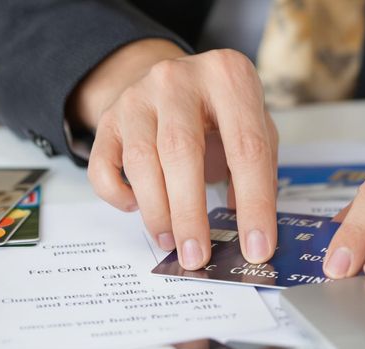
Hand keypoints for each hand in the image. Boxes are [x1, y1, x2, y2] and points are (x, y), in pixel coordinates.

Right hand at [71, 40, 278, 269]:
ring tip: (171, 242)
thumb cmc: (221, 112)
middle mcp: (179, 79)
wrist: (174, 80)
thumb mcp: (255, 127)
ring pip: (139, 160)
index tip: (256, 249)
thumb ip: (261, 173)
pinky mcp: (108, 118)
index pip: (246, 148)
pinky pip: (102, 165)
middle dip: (189, 213)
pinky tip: (137, 208)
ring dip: (156, 210)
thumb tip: (254, 234)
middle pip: (180, 151)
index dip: (254, 204)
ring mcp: (138, 96)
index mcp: (229, 77)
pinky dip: (117, 194)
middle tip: (197, 255)